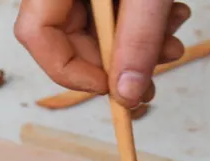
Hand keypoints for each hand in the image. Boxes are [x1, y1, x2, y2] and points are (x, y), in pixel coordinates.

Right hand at [14, 0, 190, 106]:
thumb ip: (138, 39)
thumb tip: (128, 95)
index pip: (37, 35)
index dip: (72, 72)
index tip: (113, 90)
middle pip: (71, 41)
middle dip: (120, 66)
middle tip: (152, 82)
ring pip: (99, 32)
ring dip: (140, 48)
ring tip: (172, 44)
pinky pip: (116, 15)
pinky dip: (145, 26)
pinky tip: (172, 17)